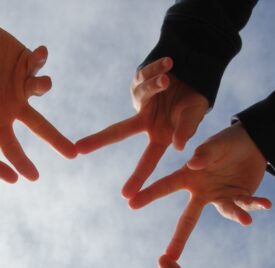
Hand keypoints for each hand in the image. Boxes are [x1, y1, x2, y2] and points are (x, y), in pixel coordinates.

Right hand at [0, 14, 75, 180]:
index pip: (11, 145)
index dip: (21, 161)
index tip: (33, 177)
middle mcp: (14, 104)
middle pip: (40, 127)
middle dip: (56, 140)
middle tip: (73, 154)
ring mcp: (22, 84)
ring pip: (40, 90)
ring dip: (42, 87)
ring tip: (44, 83)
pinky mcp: (27, 62)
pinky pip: (37, 63)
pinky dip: (40, 59)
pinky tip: (42, 52)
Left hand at [76, 57, 208, 198]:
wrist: (196, 76)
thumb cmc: (195, 103)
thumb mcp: (194, 117)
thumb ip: (186, 131)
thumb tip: (179, 147)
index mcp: (160, 136)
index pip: (148, 160)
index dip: (138, 177)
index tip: (126, 196)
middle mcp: (146, 121)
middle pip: (118, 131)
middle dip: (99, 140)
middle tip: (78, 148)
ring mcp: (140, 101)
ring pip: (144, 91)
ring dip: (155, 85)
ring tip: (168, 79)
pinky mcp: (140, 80)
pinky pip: (148, 72)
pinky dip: (157, 68)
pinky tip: (169, 63)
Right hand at [129, 123, 271, 259]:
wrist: (251, 144)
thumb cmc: (226, 142)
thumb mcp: (216, 145)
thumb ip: (205, 154)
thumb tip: (192, 163)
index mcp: (189, 177)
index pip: (166, 186)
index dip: (150, 194)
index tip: (130, 203)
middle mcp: (202, 192)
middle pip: (188, 218)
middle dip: (179, 238)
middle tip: (170, 257)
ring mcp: (221, 198)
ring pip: (226, 212)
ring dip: (237, 215)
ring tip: (246, 220)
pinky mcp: (240, 199)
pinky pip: (248, 205)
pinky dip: (257, 205)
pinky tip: (267, 204)